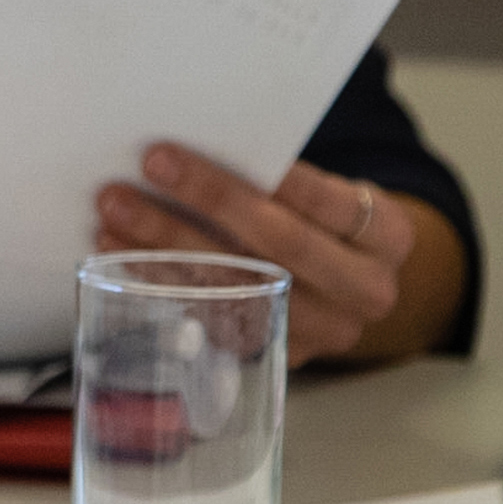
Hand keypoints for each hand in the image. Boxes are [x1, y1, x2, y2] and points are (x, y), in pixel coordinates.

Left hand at [97, 146, 419, 365]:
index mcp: (388, 237)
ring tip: (114, 213)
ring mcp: (327, 331)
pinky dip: (161, 281)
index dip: (246, 176)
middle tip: (139, 172)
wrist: (349, 282)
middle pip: (277, 244)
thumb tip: (181, 150)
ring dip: (166, 247)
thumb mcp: (328, 196)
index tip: (171, 151)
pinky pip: (213, 316)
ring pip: (239, 286)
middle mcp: (368, 290)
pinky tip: (121, 254)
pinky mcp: (280, 353)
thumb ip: (279, 178)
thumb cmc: (322, 221)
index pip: (319, 199)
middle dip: (204, 203)